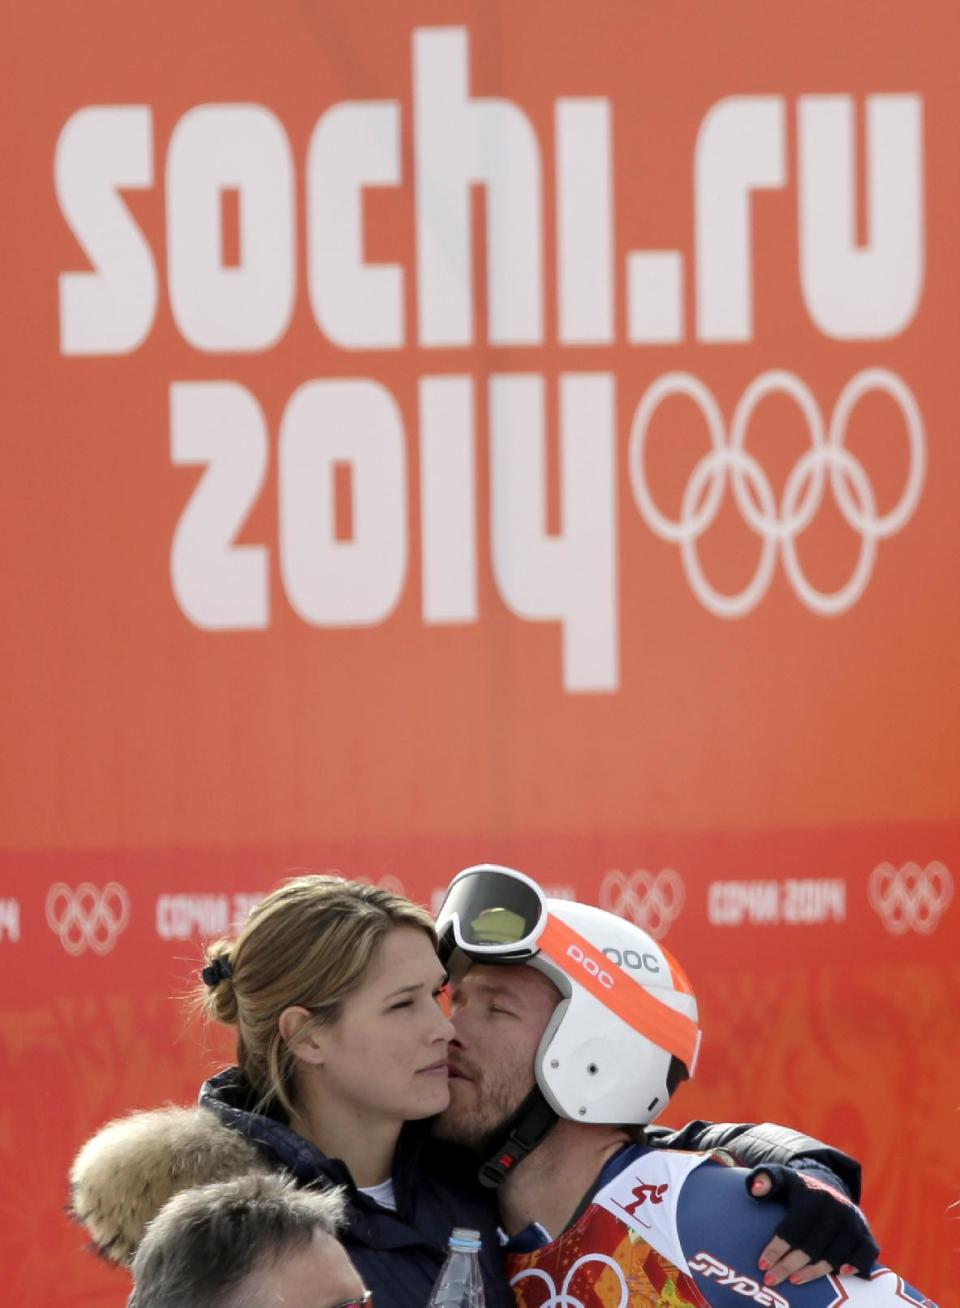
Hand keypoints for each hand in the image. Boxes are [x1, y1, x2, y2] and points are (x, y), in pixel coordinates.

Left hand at [746, 1164, 878, 1287]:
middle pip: (811, 1246)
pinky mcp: (867, 1236)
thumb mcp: (781, 1178)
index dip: (776, 1249)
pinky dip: (855, 1266)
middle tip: (772, 1280)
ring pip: (834, 1256)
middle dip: (789, 1266)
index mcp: (814, 1195)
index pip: (793, 1228)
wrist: (829, 1190)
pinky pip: (865, 1256)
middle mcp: (837, 1208)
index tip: (761, 1266)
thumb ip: (765, 1178)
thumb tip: (755, 1189)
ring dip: (813, 1273)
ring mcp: (854, 1223)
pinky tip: (840, 1274)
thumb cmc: (798, 1191)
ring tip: (793, 1280)